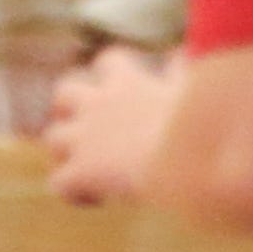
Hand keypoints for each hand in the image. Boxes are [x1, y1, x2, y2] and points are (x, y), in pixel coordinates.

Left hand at [44, 45, 183, 205]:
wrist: (188, 155)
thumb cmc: (200, 120)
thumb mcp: (192, 85)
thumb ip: (180, 70)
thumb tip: (179, 52)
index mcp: (128, 81)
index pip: (110, 61)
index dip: (112, 73)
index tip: (128, 91)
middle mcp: (98, 105)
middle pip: (64, 91)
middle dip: (70, 108)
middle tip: (90, 128)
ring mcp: (84, 138)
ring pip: (52, 137)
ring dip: (65, 151)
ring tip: (87, 166)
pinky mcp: (81, 171)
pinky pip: (59, 184)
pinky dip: (73, 192)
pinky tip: (98, 199)